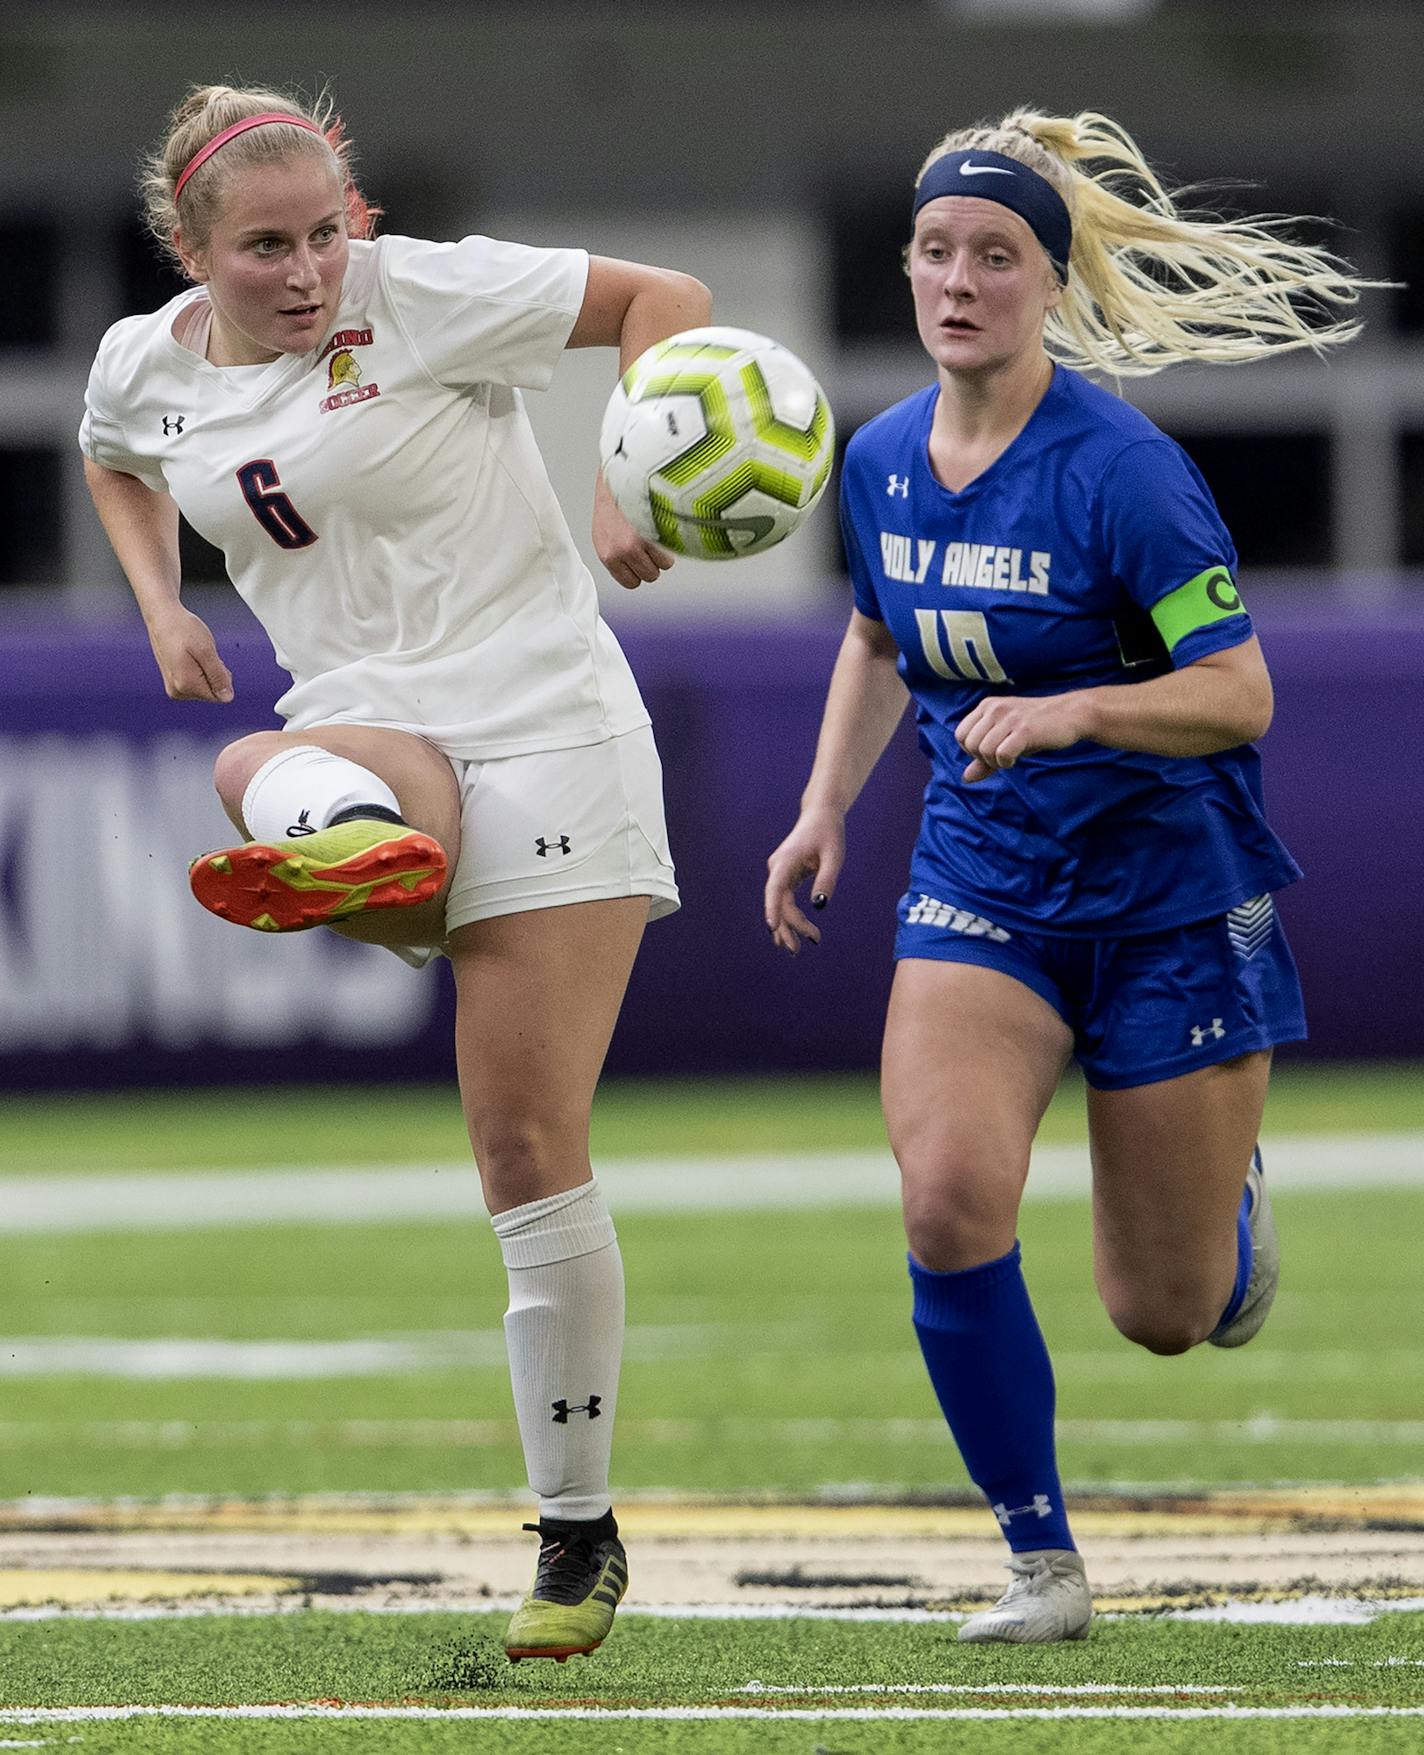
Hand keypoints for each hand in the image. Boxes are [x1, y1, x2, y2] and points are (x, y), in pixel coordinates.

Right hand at [145, 605, 233, 702]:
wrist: (162, 617)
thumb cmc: (183, 629)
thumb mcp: (207, 650)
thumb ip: (218, 676)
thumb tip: (227, 697)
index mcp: (185, 685)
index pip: (219, 695)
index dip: (222, 676)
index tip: (213, 659)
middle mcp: (177, 691)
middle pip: (211, 692)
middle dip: (214, 674)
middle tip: (203, 654)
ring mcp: (173, 688)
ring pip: (204, 686)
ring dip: (207, 670)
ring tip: (195, 653)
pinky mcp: (172, 682)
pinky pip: (195, 682)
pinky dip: (199, 670)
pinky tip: (190, 656)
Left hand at [593, 474, 675, 588]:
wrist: (620, 473)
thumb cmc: (614, 501)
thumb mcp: (605, 533)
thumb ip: (617, 555)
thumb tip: (635, 572)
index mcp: (606, 554)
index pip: (630, 583)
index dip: (639, 572)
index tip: (641, 559)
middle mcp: (621, 551)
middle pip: (649, 576)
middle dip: (653, 562)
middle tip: (649, 543)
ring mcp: (639, 542)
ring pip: (663, 566)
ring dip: (664, 552)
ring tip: (655, 532)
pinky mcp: (654, 532)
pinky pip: (671, 551)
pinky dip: (671, 542)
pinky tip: (661, 527)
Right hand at [764, 804, 845, 953]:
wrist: (821, 815)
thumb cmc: (828, 833)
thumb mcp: (834, 856)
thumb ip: (826, 880)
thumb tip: (819, 907)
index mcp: (785, 861)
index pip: (774, 889)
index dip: (772, 909)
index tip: (772, 927)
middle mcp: (777, 868)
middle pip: (777, 903)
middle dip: (786, 927)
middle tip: (796, 951)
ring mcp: (779, 873)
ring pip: (780, 904)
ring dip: (787, 926)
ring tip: (795, 949)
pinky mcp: (785, 876)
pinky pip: (784, 900)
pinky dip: (790, 916)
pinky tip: (797, 932)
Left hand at [954, 691, 1091, 782]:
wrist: (1071, 714)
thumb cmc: (1037, 729)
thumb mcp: (1006, 739)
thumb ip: (984, 758)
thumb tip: (965, 778)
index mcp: (987, 706)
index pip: (960, 734)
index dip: (971, 750)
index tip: (991, 751)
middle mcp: (995, 708)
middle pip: (969, 744)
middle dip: (983, 758)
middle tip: (1002, 756)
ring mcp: (1009, 718)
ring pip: (983, 750)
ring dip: (996, 762)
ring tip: (1011, 756)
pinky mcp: (1024, 730)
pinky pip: (1001, 754)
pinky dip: (1006, 762)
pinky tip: (1017, 758)